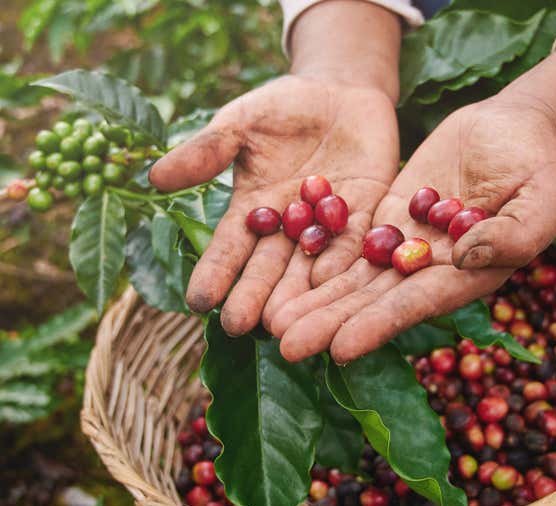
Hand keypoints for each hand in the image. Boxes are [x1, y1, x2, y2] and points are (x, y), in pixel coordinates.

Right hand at [149, 75, 398, 335]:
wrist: (340, 92)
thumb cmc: (282, 106)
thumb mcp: (241, 123)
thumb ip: (207, 151)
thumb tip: (154, 177)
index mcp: (253, 209)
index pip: (230, 247)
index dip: (215, 272)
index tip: (198, 301)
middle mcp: (288, 227)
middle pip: (269, 267)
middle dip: (255, 296)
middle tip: (241, 326)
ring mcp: (327, 225)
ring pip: (310, 265)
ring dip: (298, 294)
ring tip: (285, 323)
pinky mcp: (366, 215)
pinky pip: (354, 241)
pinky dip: (343, 260)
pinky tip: (331, 283)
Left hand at [270, 98, 555, 362]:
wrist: (515, 129)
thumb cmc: (541, 165)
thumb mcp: (545, 197)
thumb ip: (513, 233)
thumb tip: (462, 257)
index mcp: (470, 275)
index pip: (418, 304)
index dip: (379, 325)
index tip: (339, 347)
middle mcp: (432, 269)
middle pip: (375, 300)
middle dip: (332, 323)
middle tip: (285, 345)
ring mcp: (407, 244)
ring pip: (355, 277)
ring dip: (316, 300)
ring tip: (272, 322)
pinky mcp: (389, 216)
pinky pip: (352, 240)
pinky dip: (321, 258)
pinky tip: (286, 274)